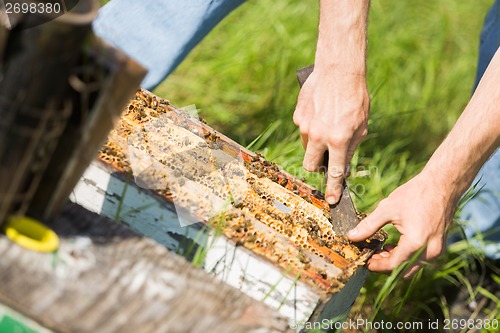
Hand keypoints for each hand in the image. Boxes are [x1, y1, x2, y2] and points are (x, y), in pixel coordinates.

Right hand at [293, 68, 368, 203]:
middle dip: (317, 166)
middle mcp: (318, 136)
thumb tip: (343, 165)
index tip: (332, 201)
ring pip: (306, 146)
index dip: (333, 189)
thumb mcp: (361, 125)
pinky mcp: (298, 115)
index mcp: (338, 140)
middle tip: (326, 157)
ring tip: (327, 125)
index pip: (334, 172)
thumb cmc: (356, 97)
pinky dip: (311, 127)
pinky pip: (303, 129)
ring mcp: (305, 126)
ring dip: (315, 144)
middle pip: (310, 165)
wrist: (339, 70)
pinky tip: (321, 113)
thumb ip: (351, 147)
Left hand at [347, 172, 457, 276]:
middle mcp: (429, 251)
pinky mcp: (440, 245)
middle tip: (370, 256)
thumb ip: (368, 226)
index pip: (392, 265)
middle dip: (385, 265)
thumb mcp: (387, 209)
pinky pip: (420, 258)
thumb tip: (351, 236)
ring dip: (396, 261)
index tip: (364, 261)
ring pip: (412, 266)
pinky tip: (394, 245)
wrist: (442, 184)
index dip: (376, 266)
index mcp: (415, 243)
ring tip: (380, 249)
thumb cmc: (415, 194)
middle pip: (403, 270)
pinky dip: (406, 256)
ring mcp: (437, 249)